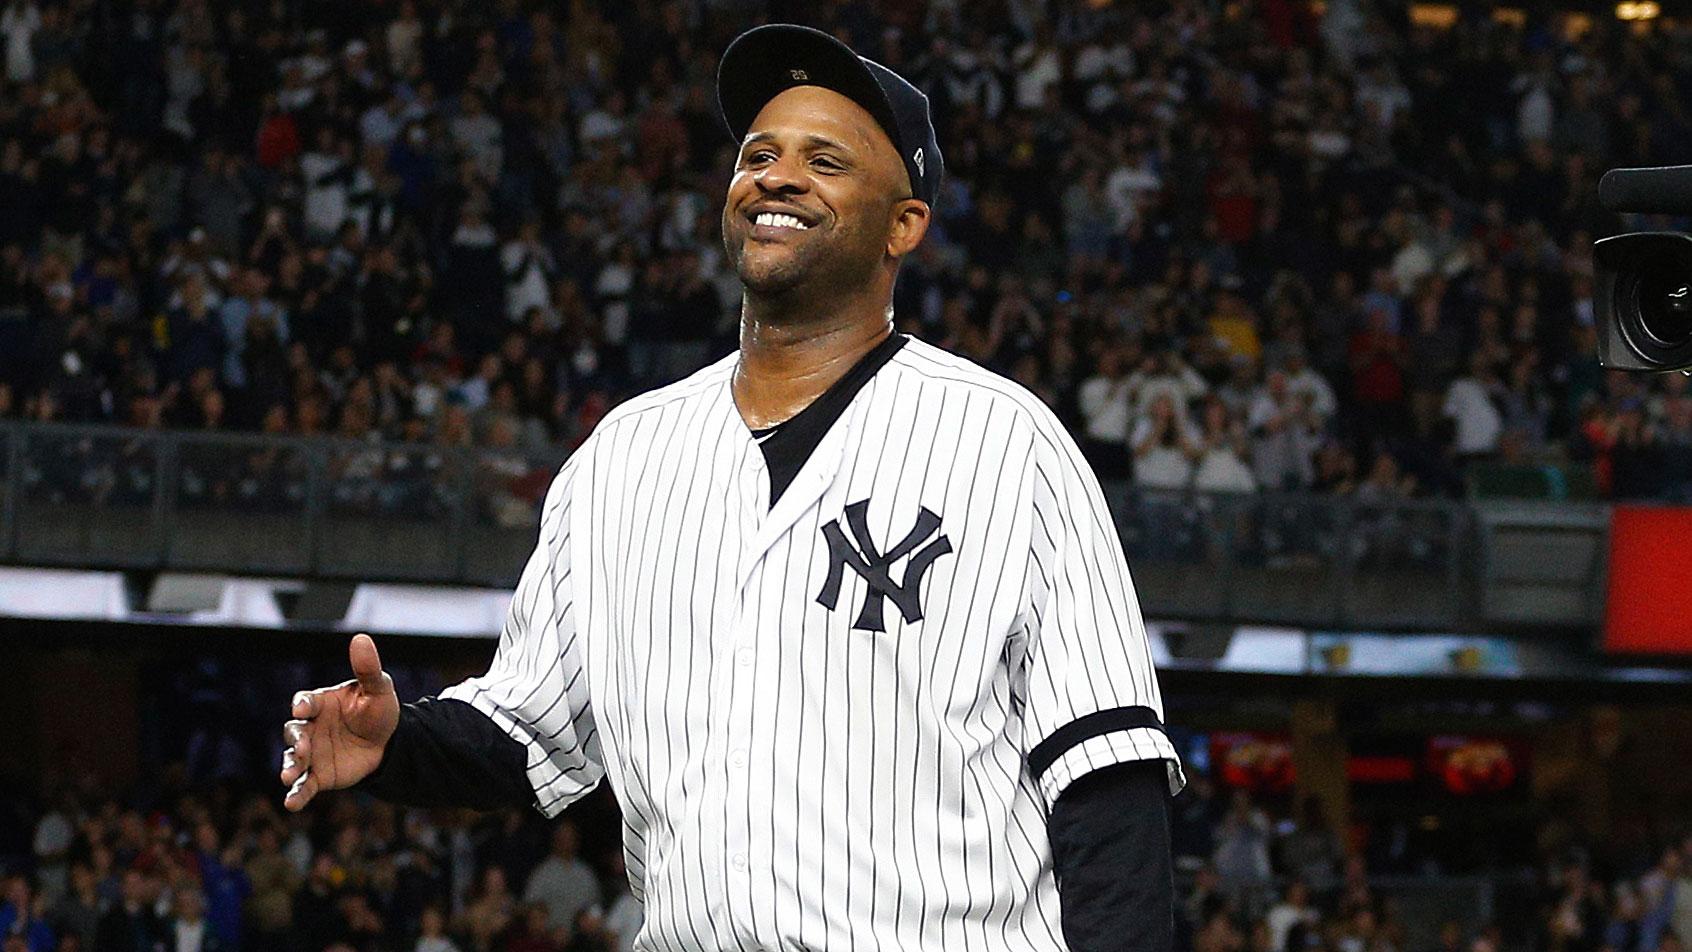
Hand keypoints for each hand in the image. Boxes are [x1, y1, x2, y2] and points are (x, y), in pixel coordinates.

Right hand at [280, 634, 400, 811]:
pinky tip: (291, 804)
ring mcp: (312, 752)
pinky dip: (296, 794)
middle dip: (297, 741)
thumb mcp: (378, 689)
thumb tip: (361, 638)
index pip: (305, 701)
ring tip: (289, 777)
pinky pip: (304, 785)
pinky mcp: (318, 775)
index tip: (305, 710)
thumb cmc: (378, 710)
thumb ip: (368, 668)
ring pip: (294, 759)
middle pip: (294, 732)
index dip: (303, 705)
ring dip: (290, 767)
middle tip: (302, 749)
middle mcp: (310, 727)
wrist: (388, 743)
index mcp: (320, 703)